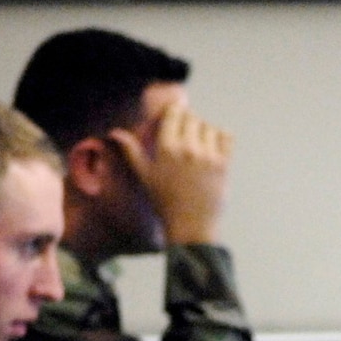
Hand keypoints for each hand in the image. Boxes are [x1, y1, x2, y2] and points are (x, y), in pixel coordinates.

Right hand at [109, 101, 232, 246]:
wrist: (191, 227)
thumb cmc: (165, 202)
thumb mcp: (144, 176)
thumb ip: (131, 151)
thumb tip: (115, 132)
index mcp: (166, 149)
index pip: (174, 113)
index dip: (174, 112)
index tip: (173, 118)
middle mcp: (188, 149)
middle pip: (192, 117)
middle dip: (188, 122)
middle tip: (184, 135)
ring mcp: (208, 156)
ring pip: (209, 126)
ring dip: (203, 131)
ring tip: (197, 144)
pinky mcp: (224, 164)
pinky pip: (226, 136)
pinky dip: (221, 138)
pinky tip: (212, 148)